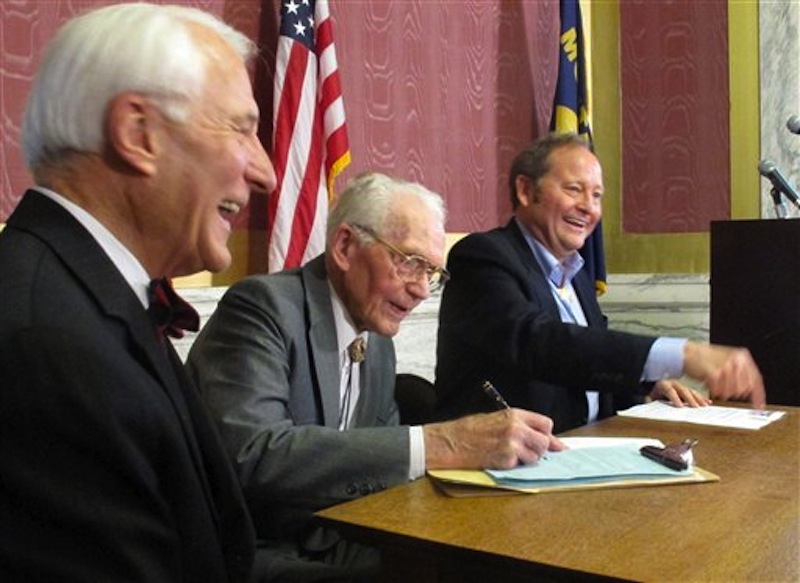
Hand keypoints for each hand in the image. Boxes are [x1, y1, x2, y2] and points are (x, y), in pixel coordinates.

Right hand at [422, 408, 564, 470]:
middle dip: (539, 449)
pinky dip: (513, 466)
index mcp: (513, 415)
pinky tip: (499, 459)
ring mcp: (512, 445)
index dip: (547, 435)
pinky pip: (520, 466)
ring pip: (535, 457)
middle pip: (545, 442)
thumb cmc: (468, 430)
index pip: (546, 424)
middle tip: (527, 451)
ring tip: (508, 454)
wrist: (450, 442)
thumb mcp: (495, 419)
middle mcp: (516, 428)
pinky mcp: (506, 460)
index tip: (551, 443)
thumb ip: (519, 425)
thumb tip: (542, 438)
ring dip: (526, 459)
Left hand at [648, 379, 711, 406]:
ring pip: (691, 391)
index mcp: (663, 385)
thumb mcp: (648, 396)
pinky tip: (708, 402)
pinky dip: (702, 398)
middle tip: (696, 407)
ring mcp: (681, 386)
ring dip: (699, 399)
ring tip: (705, 406)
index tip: (680, 406)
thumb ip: (649, 400)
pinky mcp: (686, 390)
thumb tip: (648, 403)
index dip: (675, 398)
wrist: (653, 384)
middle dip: (690, 399)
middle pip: (683, 391)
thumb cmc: (652, 392)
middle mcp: (674, 384)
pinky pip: (695, 393)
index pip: (669, 391)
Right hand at [682, 342, 765, 407]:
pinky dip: (715, 391)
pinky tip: (710, 386)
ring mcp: (725, 366)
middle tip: (724, 389)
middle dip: (734, 392)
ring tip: (715, 385)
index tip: (758, 406)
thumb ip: (741, 373)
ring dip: (723, 392)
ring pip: (732, 391)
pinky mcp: (714, 373)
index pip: (756, 380)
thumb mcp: (728, 361)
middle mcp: (736, 360)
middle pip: (744, 388)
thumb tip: (751, 390)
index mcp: (742, 356)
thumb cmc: (705, 358)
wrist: (686, 353)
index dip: (758, 395)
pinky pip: (720, 391)